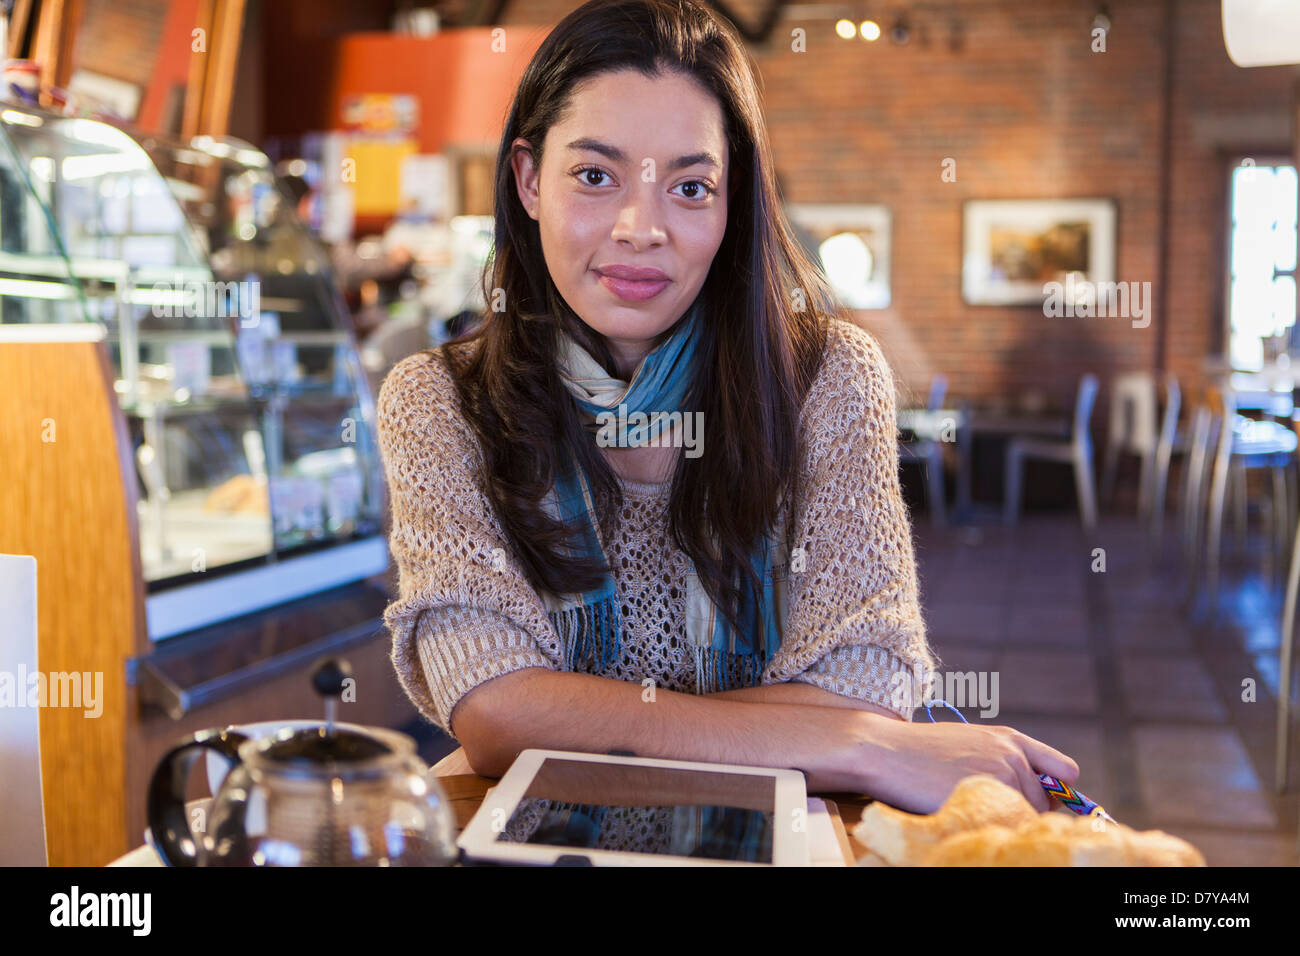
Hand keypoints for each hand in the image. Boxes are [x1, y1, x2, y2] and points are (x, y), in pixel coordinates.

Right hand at [826, 710, 1079, 813]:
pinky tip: (963, 815)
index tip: (1046, 803)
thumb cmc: (921, 749)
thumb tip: (1033, 791)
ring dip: (1003, 821)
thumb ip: (1003, 760)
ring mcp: (1000, 777)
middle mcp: (1013, 757)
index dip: (1059, 791)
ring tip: (967, 807)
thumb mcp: (970, 742)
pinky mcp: (984, 798)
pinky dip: (989, 828)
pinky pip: (1003, 826)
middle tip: (987, 808)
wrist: (886, 751)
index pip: (1065, 770)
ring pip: (1023, 817)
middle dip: (1023, 810)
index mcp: (1012, 739)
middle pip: (1044, 802)